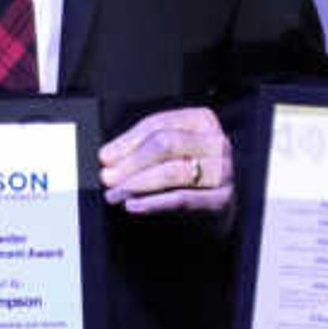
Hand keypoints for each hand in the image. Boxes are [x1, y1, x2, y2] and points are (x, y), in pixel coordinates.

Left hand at [99, 104, 236, 214]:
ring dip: (136, 184)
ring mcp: (222, 171)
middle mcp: (216, 142)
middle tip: (107, 177)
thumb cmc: (188, 175)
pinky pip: (181, 199)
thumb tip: (108, 156)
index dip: (127, 141)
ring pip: (172, 172)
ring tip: (114, 194)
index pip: (158, 124)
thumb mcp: (169, 153)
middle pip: (166, 145)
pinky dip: (153, 202)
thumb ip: (140, 148)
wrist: (218, 208)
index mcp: (202, 120)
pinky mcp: (221, 200)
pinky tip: (133, 205)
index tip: (105, 157)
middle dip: (131, 162)